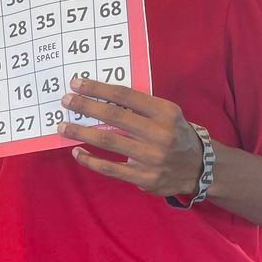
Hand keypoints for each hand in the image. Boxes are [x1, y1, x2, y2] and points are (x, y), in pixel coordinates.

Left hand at [57, 77, 202, 196]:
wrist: (199, 168)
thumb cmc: (175, 134)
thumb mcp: (166, 114)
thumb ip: (140, 107)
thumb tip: (100, 96)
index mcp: (165, 112)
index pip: (125, 96)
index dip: (98, 88)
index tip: (76, 84)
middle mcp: (160, 134)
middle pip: (114, 116)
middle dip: (86, 107)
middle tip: (66, 101)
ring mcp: (152, 157)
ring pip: (108, 141)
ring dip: (81, 133)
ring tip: (63, 127)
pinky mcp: (145, 178)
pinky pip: (110, 168)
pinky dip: (90, 160)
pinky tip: (77, 152)